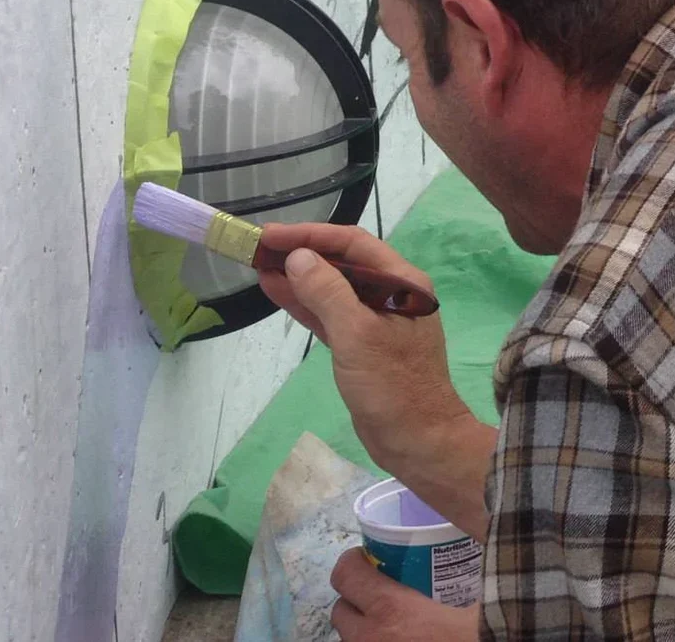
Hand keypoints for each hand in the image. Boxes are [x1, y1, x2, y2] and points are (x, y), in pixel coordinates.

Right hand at [257, 223, 467, 480]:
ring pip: (332, 288)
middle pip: (342, 262)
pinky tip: (276, 292)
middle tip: (258, 248)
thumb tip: (299, 257)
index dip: (311, 236)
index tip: (271, 235)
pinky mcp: (361, 344)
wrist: (416, 439)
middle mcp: (392, 294)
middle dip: (302, 253)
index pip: (353, 244)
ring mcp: (376, 319)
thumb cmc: (392, 384)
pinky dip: (303, 303)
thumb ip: (328, 292)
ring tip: (258, 265)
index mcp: (403, 283)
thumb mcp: (357, 334)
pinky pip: (329, 314)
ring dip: (298, 277)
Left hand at [329, 547, 479, 640]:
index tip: (369, 558)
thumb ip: (473, 571)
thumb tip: (488, 533)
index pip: (345, 575)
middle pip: (340, 611)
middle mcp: (369, 639)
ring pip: (350, 641)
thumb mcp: (481, 601)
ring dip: (364, 631)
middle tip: (384, 594)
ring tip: (394, 628)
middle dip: (356, 600)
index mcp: (390, 610)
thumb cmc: (477, 637)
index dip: (352, 562)